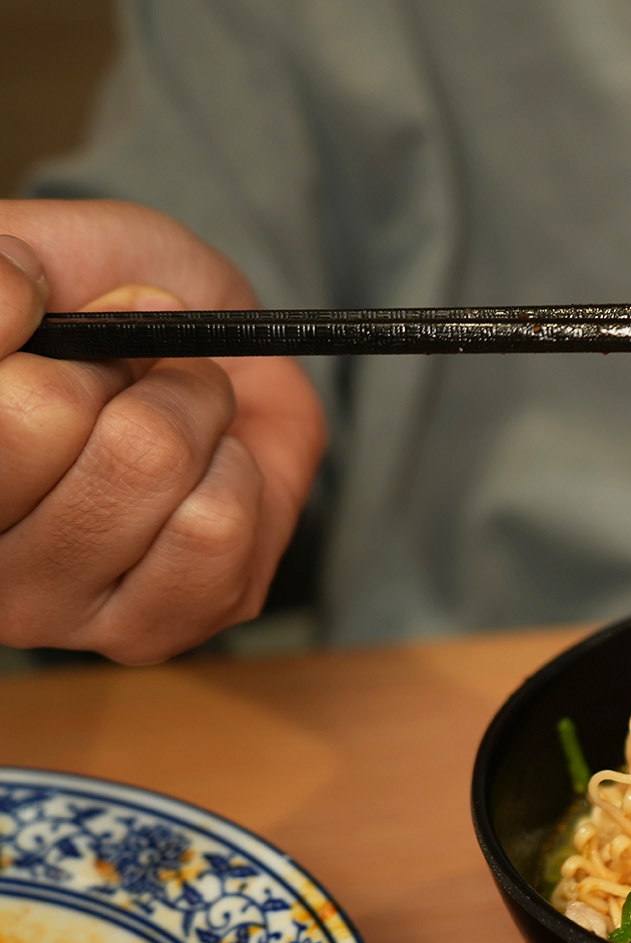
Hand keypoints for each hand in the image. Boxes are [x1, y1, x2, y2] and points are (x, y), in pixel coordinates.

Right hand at [0, 200, 324, 663]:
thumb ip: (7, 265)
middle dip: (121, 361)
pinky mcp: (141, 635)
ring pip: (145, 466)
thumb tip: (9, 297)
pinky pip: (218, 528)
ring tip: (181, 418)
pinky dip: (239, 476)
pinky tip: (211, 477)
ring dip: (193, 412)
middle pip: (43, 417)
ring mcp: (38, 608)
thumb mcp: (44, 251)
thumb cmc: (103, 303)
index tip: (43, 312)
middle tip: (132, 372)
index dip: (26, 322)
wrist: (209, 359)